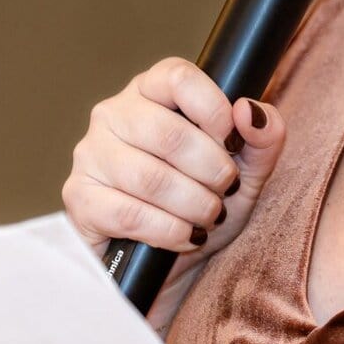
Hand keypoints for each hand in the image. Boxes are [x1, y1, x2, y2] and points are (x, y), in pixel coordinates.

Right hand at [62, 57, 286, 260]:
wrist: (172, 266)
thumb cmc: (205, 206)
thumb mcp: (248, 172)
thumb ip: (263, 136)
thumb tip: (249, 110)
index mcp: (152, 92)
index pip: (178, 77)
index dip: (214, 109)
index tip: (233, 142)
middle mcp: (114, 114)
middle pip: (169, 133)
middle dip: (211, 170)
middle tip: (224, 189)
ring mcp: (91, 155)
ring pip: (151, 178)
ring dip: (194, 204)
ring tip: (208, 215)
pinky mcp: (80, 199)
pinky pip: (130, 213)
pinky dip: (170, 230)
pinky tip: (185, 235)